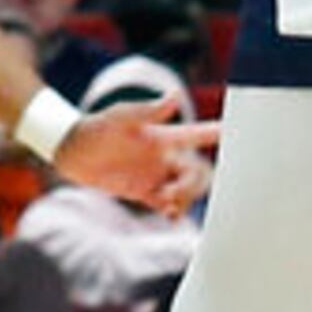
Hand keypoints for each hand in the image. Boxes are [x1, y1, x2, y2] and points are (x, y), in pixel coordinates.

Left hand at [50, 96, 215, 215]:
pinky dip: (174, 211)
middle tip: (174, 194)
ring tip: (168, 207)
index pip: (197, 135)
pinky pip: (169, 205)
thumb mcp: (120, 118)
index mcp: (163, 137)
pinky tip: (171, 216)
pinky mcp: (144, 192)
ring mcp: (156, 175)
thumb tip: (174, 96)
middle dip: (194, 185)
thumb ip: (148, 112)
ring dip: (185, 199)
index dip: (218, 134)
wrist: (72, 151)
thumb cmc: (96, 127)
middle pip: (198, 173)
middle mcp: (164, 157)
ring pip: (186, 191)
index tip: (240, 134)